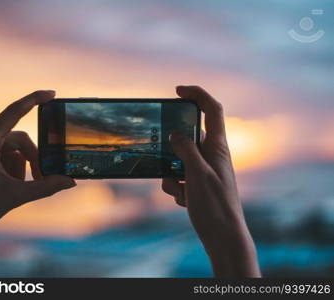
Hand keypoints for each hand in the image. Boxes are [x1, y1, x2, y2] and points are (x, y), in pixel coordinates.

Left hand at [0, 90, 75, 259]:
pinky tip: (3, 184)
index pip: (14, 112)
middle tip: (41, 180)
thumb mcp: (14, 196)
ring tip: (12, 187)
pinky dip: (10, 168)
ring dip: (20, 167)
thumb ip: (45, 187)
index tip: (52, 93)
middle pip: (19, 140)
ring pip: (12, 149)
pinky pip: (2, 154)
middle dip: (32, 160)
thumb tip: (70, 181)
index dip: (34, 99)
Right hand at [162, 86, 259, 276]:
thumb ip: (186, 150)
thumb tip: (175, 133)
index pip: (212, 109)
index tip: (177, 91)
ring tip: (180, 190)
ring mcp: (204, 170)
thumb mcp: (197, 175)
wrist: (222, 237)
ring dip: (172, 173)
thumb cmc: (215, 206)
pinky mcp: (197, 184)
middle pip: (188, 136)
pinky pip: (178, 176)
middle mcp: (211, 155)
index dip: (197, 94)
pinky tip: (184, 201)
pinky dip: (175, 187)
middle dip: (173, 146)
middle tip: (163, 155)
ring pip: (179, 159)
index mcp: (217, 147)